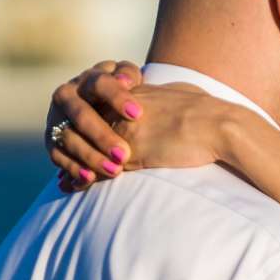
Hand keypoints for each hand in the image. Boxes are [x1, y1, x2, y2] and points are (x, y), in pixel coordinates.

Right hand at [46, 61, 143, 188]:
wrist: (100, 104)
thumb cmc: (121, 92)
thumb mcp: (127, 78)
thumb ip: (128, 75)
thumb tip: (125, 81)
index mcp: (88, 78)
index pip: (100, 84)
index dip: (117, 98)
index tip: (137, 114)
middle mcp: (66, 95)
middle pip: (81, 115)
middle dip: (102, 136)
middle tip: (124, 155)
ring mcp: (56, 118)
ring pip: (69, 138)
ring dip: (90, 156)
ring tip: (114, 170)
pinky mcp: (51, 139)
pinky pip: (58, 155)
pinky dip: (72, 168)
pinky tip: (89, 179)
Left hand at [46, 61, 237, 189]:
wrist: (218, 126)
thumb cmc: (208, 113)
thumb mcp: (181, 94)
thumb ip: (166, 95)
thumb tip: (176, 94)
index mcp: (133, 92)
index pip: (98, 106)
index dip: (86, 123)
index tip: (76, 135)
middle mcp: (122, 109)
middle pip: (84, 125)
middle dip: (71, 144)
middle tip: (60, 160)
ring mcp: (124, 130)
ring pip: (87, 147)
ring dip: (75, 165)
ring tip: (66, 180)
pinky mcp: (130, 151)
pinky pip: (99, 167)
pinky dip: (85, 178)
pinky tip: (75, 186)